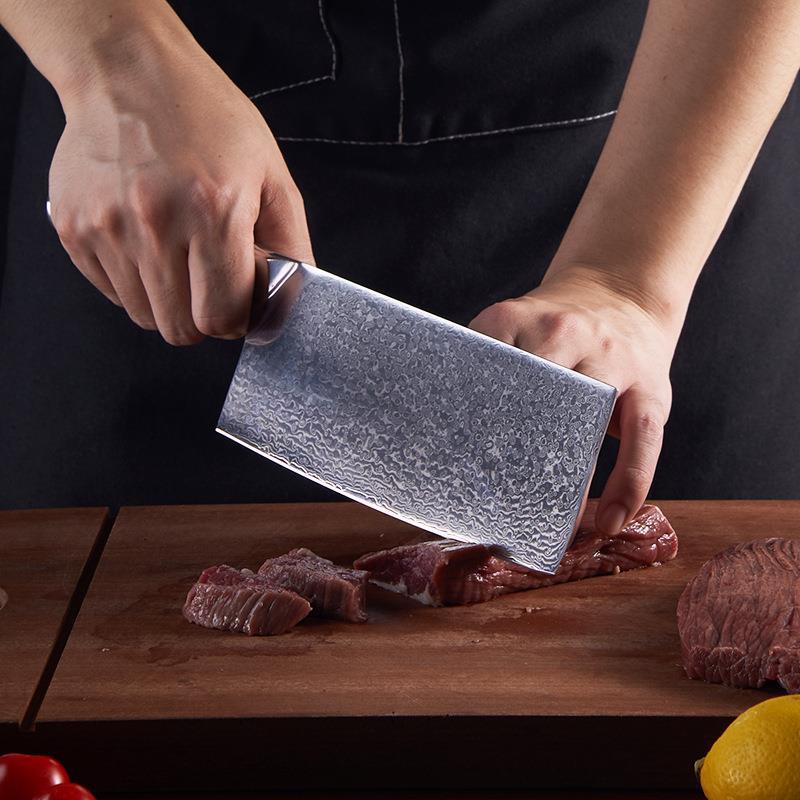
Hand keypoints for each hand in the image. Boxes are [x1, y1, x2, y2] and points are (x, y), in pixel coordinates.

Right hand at [48, 25, 311, 344]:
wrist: (131, 72)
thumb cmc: (206, 118)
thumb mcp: (272, 175)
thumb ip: (292, 245)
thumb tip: (291, 300)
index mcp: (214, 211)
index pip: (223, 318)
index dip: (237, 318)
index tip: (240, 300)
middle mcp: (156, 223)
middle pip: (181, 329)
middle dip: (204, 316)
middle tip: (211, 282)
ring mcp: (108, 228)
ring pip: (144, 316)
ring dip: (169, 300)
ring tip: (178, 253)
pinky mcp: (75, 228)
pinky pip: (112, 292)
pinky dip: (135, 281)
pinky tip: (147, 241)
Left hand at [470, 264, 676, 535]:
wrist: (623, 293)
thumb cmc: (554, 330)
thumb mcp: (512, 327)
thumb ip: (484, 366)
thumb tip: (429, 429)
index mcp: (515, 321)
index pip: (482, 367)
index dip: (464, 415)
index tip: (446, 460)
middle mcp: (564, 334)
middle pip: (534, 394)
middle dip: (512, 446)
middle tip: (490, 501)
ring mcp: (610, 361)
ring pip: (587, 419)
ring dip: (567, 478)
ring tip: (548, 523)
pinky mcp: (650, 390)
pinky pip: (642, 441)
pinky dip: (627, 484)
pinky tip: (609, 519)